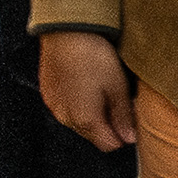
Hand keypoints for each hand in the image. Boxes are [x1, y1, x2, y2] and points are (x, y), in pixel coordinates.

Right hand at [38, 29, 137, 151]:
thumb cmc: (93, 57)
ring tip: (100, 90)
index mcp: (86, 120)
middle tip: (117, 102)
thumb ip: (123, 116)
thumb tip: (129, 138)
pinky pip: (64, 108)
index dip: (122, 136)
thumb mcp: (118, 86)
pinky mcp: (47, 93)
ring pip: (77, 122)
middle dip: (106, 125)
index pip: (108, 145)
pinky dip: (75, 103)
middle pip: (92, 135)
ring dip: (90, 114)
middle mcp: (66, 118)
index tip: (129, 120)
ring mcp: (54, 106)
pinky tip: (84, 84)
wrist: (65, 32)